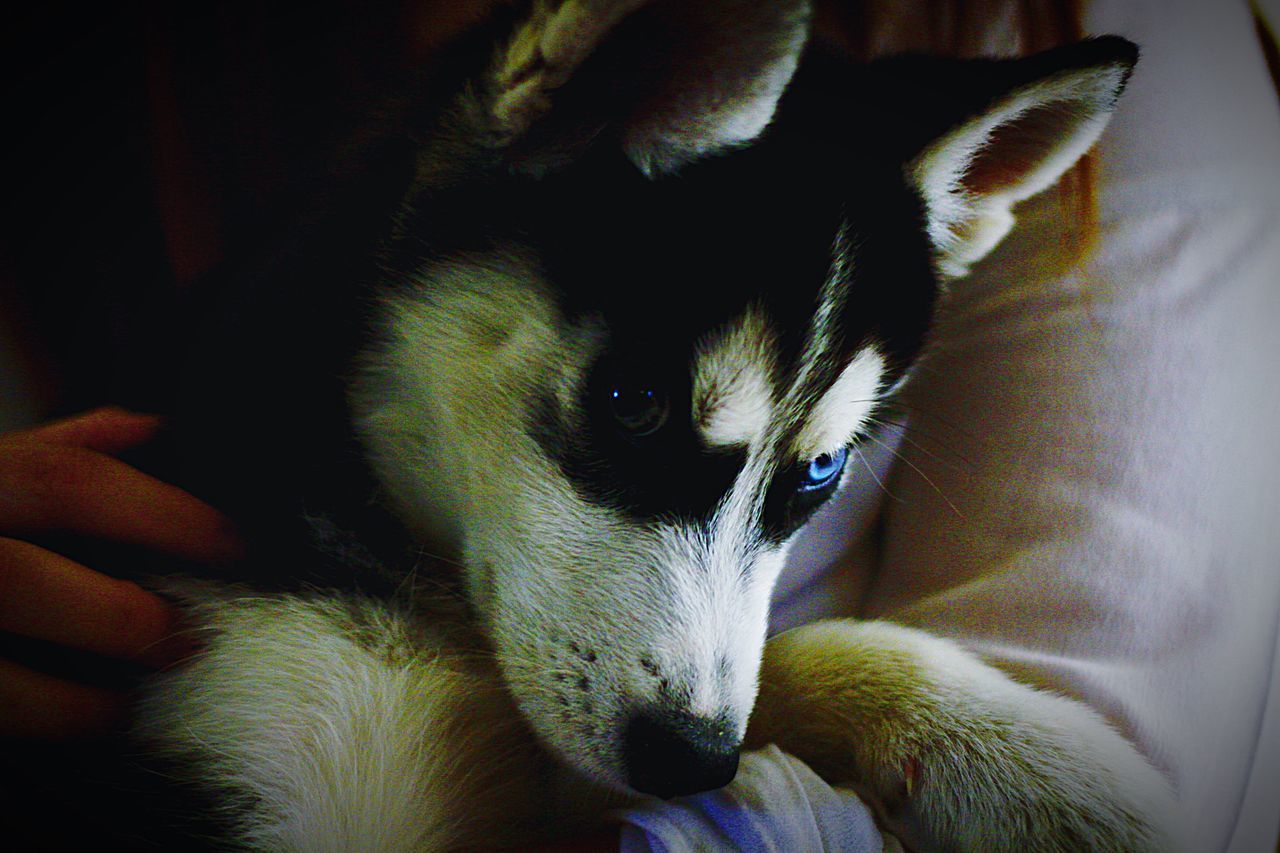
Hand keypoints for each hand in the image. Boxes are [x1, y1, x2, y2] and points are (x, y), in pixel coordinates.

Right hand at [0, 407, 241, 738]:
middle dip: (113, 615)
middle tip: (183, 637)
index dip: (162, 514)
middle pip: (17, 580)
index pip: (66, 481)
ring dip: (69, 703)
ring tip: (125, 708)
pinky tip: (70, 731)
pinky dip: (30, 727)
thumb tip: (153, 429)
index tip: (231, 546)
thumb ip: (51, 450)